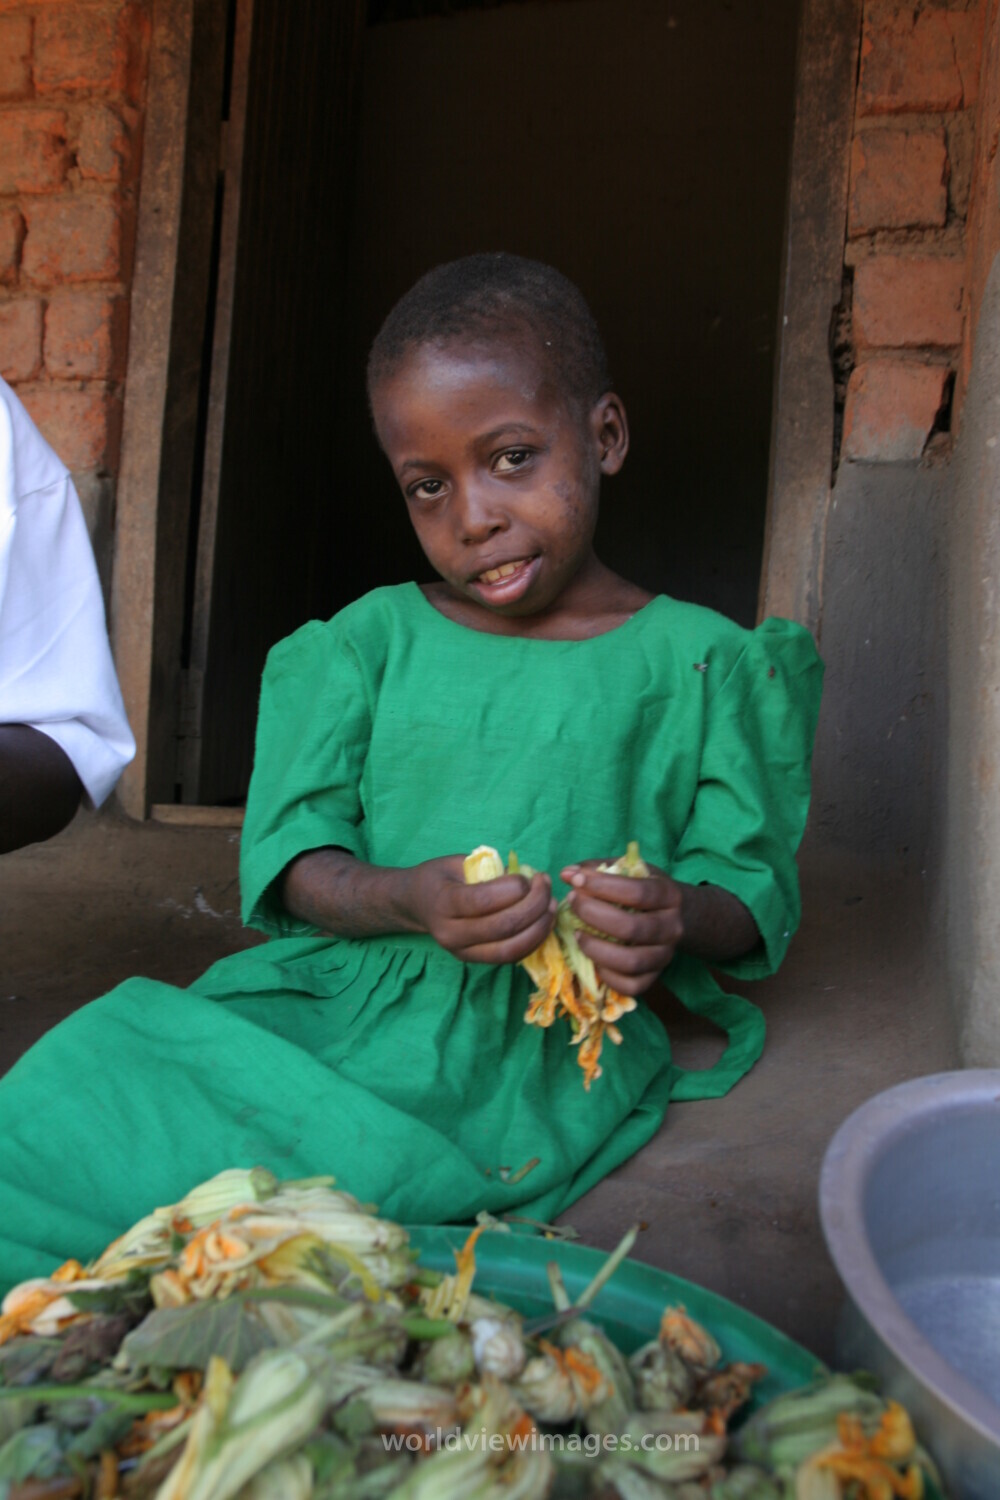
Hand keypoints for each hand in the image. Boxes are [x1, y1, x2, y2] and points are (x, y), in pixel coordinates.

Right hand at [405, 855, 556, 963]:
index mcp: (443, 903)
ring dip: (539, 928)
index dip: (515, 888)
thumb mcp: (457, 862)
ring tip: (551, 906)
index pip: (484, 900)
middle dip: (534, 906)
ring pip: (510, 950)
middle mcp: (450, 933)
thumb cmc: (439, 877)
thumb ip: (488, 869)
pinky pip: (510, 957)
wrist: (415, 904)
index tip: (530, 876)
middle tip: (546, 886)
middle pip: (503, 927)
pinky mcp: (473, 961)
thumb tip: (526, 877)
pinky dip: (533, 941)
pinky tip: (543, 922)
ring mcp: (462, 952)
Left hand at [560, 859, 682, 995]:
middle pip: (631, 928)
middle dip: (593, 915)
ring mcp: (665, 955)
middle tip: (572, 904)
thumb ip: (598, 869)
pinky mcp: (654, 977)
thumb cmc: (643, 890)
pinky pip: (631, 985)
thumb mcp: (629, 871)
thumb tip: (566, 874)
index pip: (638, 892)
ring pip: (631, 961)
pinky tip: (592, 958)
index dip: (602, 886)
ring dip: (596, 948)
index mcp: (669, 896)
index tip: (575, 881)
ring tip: (577, 934)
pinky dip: (607, 975)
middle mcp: (672, 927)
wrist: (673, 916)